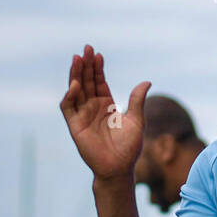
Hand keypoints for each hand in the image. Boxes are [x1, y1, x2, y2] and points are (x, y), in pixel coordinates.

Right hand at [59, 45, 149, 181]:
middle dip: (86, 65)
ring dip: (75, 75)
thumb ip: (138, 100)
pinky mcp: (75, 125)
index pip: (99, 81)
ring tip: (77, 59)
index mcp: (107, 105)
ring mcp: (83, 115)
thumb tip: (147, 81)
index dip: (97, 68)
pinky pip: (68, 107)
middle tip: (86, 48)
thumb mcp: (137, 120)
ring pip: (76, 90)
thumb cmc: (129, 147)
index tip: (98, 54)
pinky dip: (70, 95)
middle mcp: (93, 107)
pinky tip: (76, 84)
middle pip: (87, 81)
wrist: (119, 168)